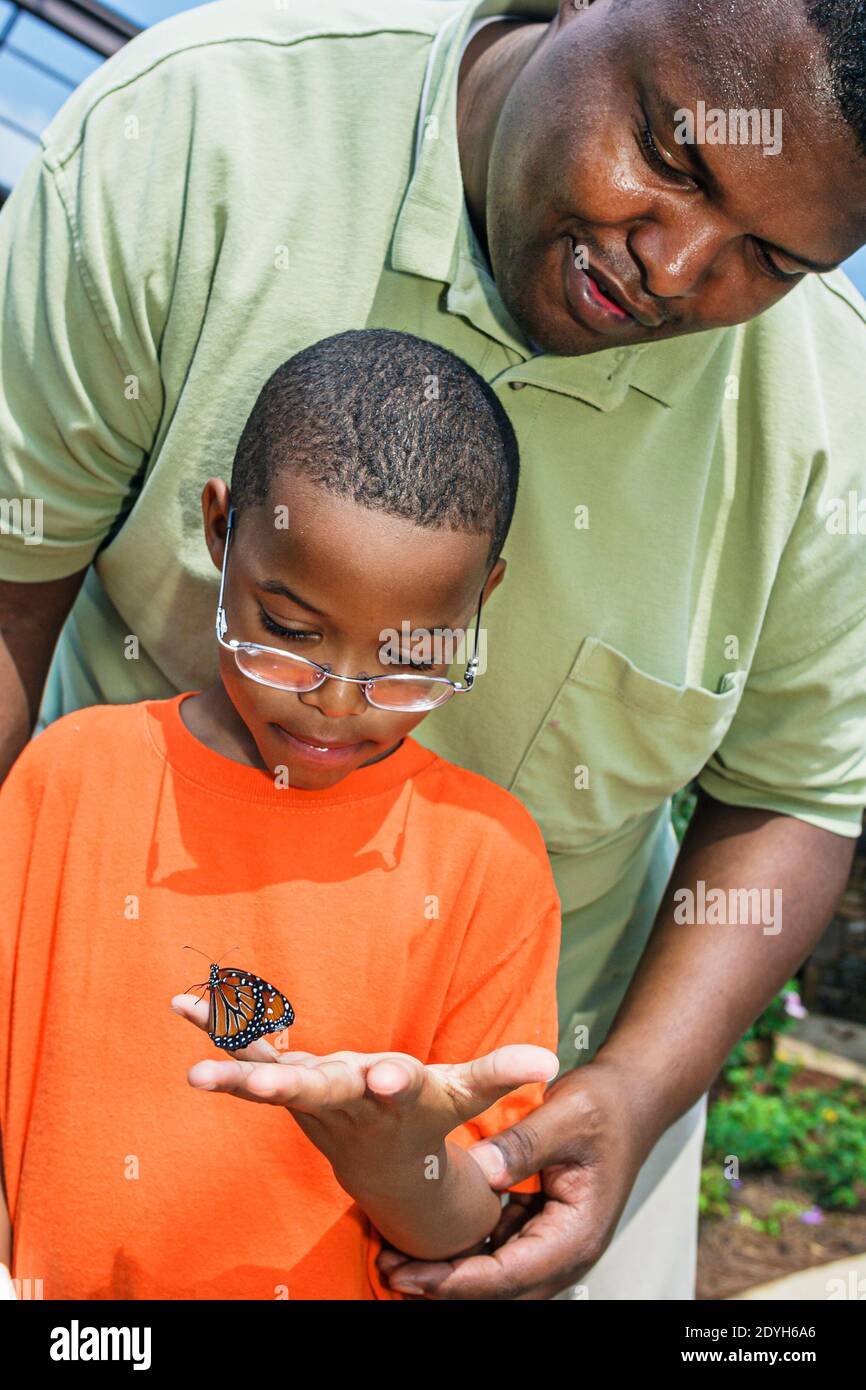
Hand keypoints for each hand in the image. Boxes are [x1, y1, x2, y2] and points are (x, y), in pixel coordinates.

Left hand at [170, 993, 558, 1185]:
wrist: (380, 1170)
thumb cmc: (426, 1121)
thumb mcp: (466, 1095)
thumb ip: (501, 1074)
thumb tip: (551, 1060)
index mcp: (392, 1102)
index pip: (394, 1092)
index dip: (391, 1081)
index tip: (386, 1075)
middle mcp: (344, 1103)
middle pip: (308, 1094)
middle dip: (275, 1087)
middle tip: (244, 1084)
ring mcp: (308, 1096)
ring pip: (263, 1074)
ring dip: (225, 1055)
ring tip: (184, 1023)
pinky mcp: (286, 1082)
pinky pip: (249, 1052)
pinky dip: (218, 1028)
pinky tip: (184, 1003)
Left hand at [375, 1055, 660, 1298]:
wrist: (629, 1096)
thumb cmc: (606, 1105)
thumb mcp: (566, 1116)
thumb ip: (524, 1145)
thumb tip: (479, 1174)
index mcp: (578, 1233)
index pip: (511, 1274)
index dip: (459, 1281)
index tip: (414, 1275)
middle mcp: (566, 1248)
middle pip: (500, 1286)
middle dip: (446, 1285)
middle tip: (392, 1270)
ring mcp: (552, 1239)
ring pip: (496, 1273)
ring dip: (451, 1270)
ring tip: (397, 1259)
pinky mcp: (538, 1224)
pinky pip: (497, 1248)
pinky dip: (465, 1247)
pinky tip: (427, 1234)